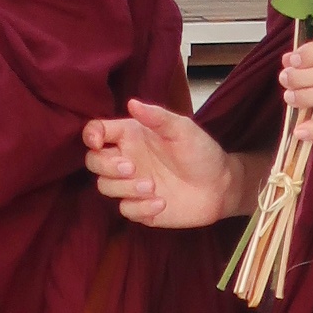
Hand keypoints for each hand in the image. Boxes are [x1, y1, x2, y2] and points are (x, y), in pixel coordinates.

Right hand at [84, 98, 253, 229]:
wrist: (221, 186)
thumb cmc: (201, 151)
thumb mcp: (183, 128)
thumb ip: (157, 116)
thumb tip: (131, 103)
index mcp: (132, 136)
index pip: (97, 132)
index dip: (90, 135)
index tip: (98, 142)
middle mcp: (127, 159)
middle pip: (94, 162)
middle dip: (107, 165)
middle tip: (132, 167)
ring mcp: (131, 185)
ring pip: (105, 187)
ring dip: (124, 188)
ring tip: (151, 186)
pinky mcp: (140, 208)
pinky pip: (125, 210)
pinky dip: (139, 208)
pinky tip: (161, 203)